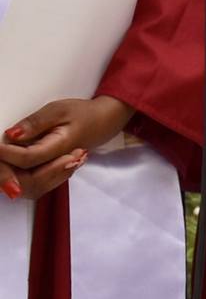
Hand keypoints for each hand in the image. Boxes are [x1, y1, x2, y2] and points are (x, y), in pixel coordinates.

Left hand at [0, 95, 133, 201]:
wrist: (103, 122)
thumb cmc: (82, 114)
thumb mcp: (58, 109)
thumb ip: (35, 122)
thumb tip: (11, 134)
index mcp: (61, 147)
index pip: (29, 158)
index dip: (7, 154)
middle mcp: (60, 166)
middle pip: (29, 181)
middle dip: (6, 173)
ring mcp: (57, 174)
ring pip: (31, 188)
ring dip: (12, 179)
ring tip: (5, 159)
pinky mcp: (52, 175)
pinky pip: (35, 187)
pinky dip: (20, 181)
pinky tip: (14, 168)